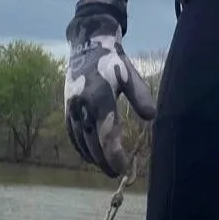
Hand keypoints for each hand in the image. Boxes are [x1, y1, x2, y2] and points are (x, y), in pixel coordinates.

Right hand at [64, 11, 155, 177]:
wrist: (87, 46)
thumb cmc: (113, 62)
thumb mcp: (129, 75)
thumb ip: (140, 95)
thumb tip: (151, 117)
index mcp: (100, 98)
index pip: (107, 134)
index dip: (114, 155)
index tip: (123, 167)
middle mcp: (83, 107)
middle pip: (93, 143)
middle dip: (105, 161)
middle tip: (117, 173)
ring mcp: (72, 109)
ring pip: (82, 141)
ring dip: (93, 157)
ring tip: (106, 167)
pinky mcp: (67, 109)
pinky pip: (72, 134)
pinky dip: (81, 147)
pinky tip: (90, 155)